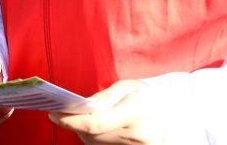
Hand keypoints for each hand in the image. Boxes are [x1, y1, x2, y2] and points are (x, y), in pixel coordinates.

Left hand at [50, 80, 166, 143]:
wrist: (174, 113)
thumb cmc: (147, 95)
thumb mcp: (128, 87)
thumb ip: (103, 97)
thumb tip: (80, 106)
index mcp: (135, 114)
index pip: (95, 124)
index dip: (70, 121)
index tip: (52, 115)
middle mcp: (137, 136)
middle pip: (93, 136)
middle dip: (73, 125)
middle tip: (60, 114)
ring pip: (96, 144)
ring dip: (82, 132)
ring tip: (76, 118)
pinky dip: (94, 138)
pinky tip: (91, 127)